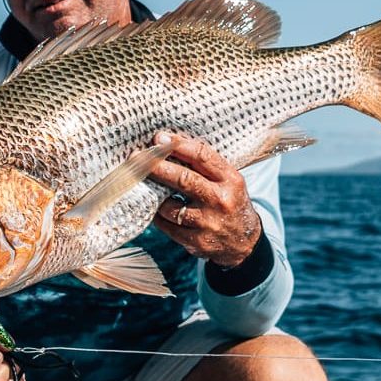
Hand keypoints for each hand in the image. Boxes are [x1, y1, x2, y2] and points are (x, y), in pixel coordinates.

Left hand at [147, 133, 260, 266]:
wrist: (244, 242)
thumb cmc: (229, 202)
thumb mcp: (228, 180)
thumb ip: (204, 165)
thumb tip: (168, 143)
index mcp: (230, 180)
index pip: (202, 157)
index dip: (179, 146)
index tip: (159, 138)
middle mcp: (220, 200)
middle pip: (183, 180)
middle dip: (157, 167)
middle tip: (136, 158)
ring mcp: (207, 223)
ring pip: (169, 206)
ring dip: (153, 194)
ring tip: (142, 184)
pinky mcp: (196, 241)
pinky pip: (166, 225)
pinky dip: (157, 215)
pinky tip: (153, 207)